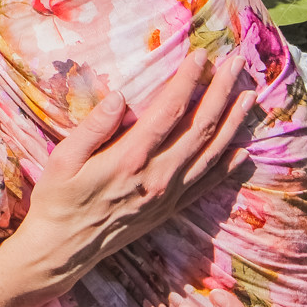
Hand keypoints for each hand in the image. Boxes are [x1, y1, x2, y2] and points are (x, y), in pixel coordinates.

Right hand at [5, 49, 254, 297]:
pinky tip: (243, 152)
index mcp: (130, 158)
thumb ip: (94, 127)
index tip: (202, 55)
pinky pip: (206, 186)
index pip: (169, 111)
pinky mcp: (168, 211)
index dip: (188, 80)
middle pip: (199, 129)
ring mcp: (167, 196)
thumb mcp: (63, 158)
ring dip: (232, 124)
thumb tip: (121, 98)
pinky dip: (227, 167)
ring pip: (210, 155)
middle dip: (221, 93)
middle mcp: (157, 177)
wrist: (62, 251)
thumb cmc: (57, 199)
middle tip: (237, 65)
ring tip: (249, 97)